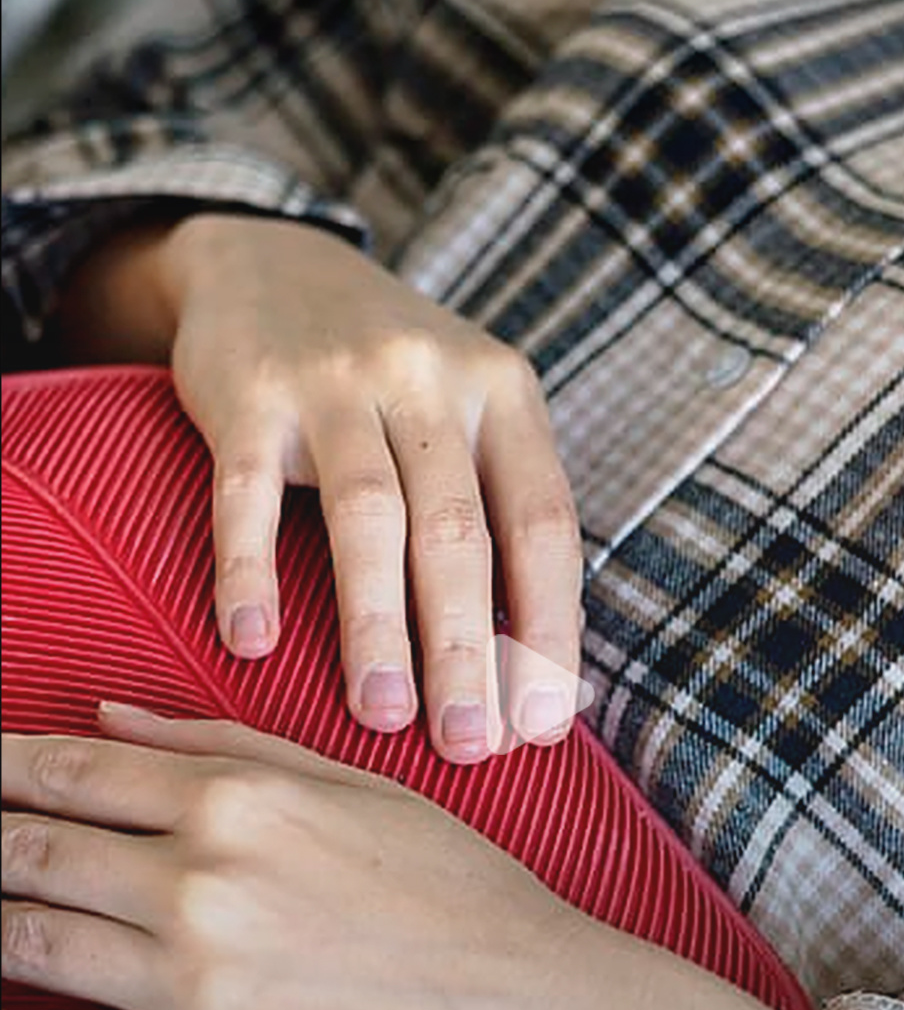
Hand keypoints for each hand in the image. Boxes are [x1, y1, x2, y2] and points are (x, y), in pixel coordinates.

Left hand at [1, 706, 576, 1009]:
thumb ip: (226, 748)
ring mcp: (194, 979)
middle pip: (27, 850)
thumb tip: (111, 717)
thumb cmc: (469, 908)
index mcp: (242, 800)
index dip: (0, 774)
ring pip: (25, 940)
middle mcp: (203, 879)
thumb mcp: (364, 793)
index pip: (70, 772)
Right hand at [59, 212, 583, 761]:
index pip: (544, 525)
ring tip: (380, 715)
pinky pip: (247, 494)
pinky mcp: (248, 392)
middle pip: (459, 532)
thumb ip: (504, 518)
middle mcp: (431, 379)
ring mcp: (336, 381)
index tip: (543, 725)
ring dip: (376, 625)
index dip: (549, 629)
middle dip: (467, 650)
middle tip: (467, 746)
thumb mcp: (470, 414)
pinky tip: (252, 644)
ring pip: (369, 516)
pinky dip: (249, 571)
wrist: (272, 263)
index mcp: (504, 393)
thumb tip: (546, 676)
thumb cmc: (392, 377)